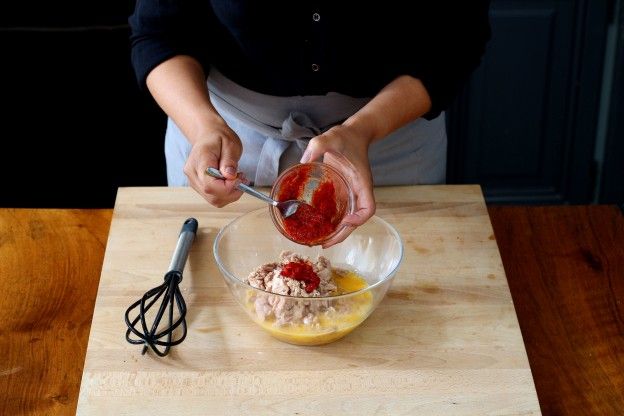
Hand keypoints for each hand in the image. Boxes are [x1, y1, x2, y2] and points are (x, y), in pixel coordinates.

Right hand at [183, 123, 244, 206]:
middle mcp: (193, 174)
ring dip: (230, 194)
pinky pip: (214, 198)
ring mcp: (194, 181)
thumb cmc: (218, 137)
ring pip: (214, 200)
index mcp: (199, 161)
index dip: (227, 187)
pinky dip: (226, 194)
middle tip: (242, 178)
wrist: (208, 135)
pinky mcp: (199, 186)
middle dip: (231, 192)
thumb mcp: (230, 144)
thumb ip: (230, 161)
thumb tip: (230, 176)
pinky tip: (230, 182)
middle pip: (212, 195)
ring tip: (237, 179)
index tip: (239, 178)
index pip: (210, 184)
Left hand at [300, 124, 375, 247]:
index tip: (345, 221)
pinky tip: (319, 226)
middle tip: (325, 244)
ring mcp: (352, 193)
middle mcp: (359, 191)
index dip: (358, 218)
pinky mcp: (344, 191)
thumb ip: (318, 145)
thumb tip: (304, 160)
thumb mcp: (331, 137)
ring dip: (337, 232)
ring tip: (321, 241)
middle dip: (343, 234)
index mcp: (362, 182)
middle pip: (357, 220)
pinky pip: (341, 211)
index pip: (368, 208)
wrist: (354, 133)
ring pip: (349, 218)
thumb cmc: (346, 136)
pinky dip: (333, 221)